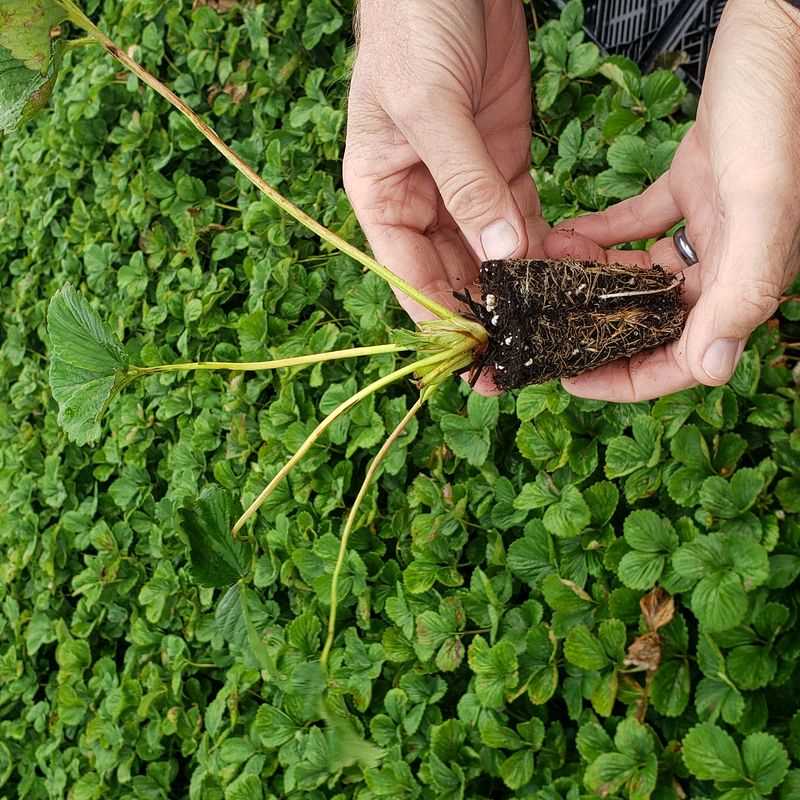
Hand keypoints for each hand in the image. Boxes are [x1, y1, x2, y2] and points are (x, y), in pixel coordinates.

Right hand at [344, 0, 547, 392]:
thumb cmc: (412, 26)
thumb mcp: (430, 107)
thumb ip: (464, 184)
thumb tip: (499, 255)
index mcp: (382, 195)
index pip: (409, 275)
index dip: (440, 321)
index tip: (475, 362)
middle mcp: (421, 200)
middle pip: (453, 274)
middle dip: (486, 314)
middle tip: (522, 358)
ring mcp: (466, 185)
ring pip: (492, 254)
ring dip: (518, 290)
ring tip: (549, 331)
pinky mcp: (505, 165)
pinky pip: (523, 220)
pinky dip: (542, 249)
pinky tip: (563, 279)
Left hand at [546, 0, 799, 401]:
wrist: (782, 30)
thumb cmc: (780, 109)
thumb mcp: (763, 204)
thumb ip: (743, 286)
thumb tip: (712, 369)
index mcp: (745, 279)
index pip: (683, 358)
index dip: (626, 378)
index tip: (570, 377)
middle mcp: (728, 261)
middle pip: (653, 320)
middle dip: (597, 325)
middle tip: (544, 327)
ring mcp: (711, 224)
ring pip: (640, 272)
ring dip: (592, 273)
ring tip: (546, 266)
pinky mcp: (693, 185)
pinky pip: (640, 223)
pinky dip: (605, 231)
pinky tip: (568, 234)